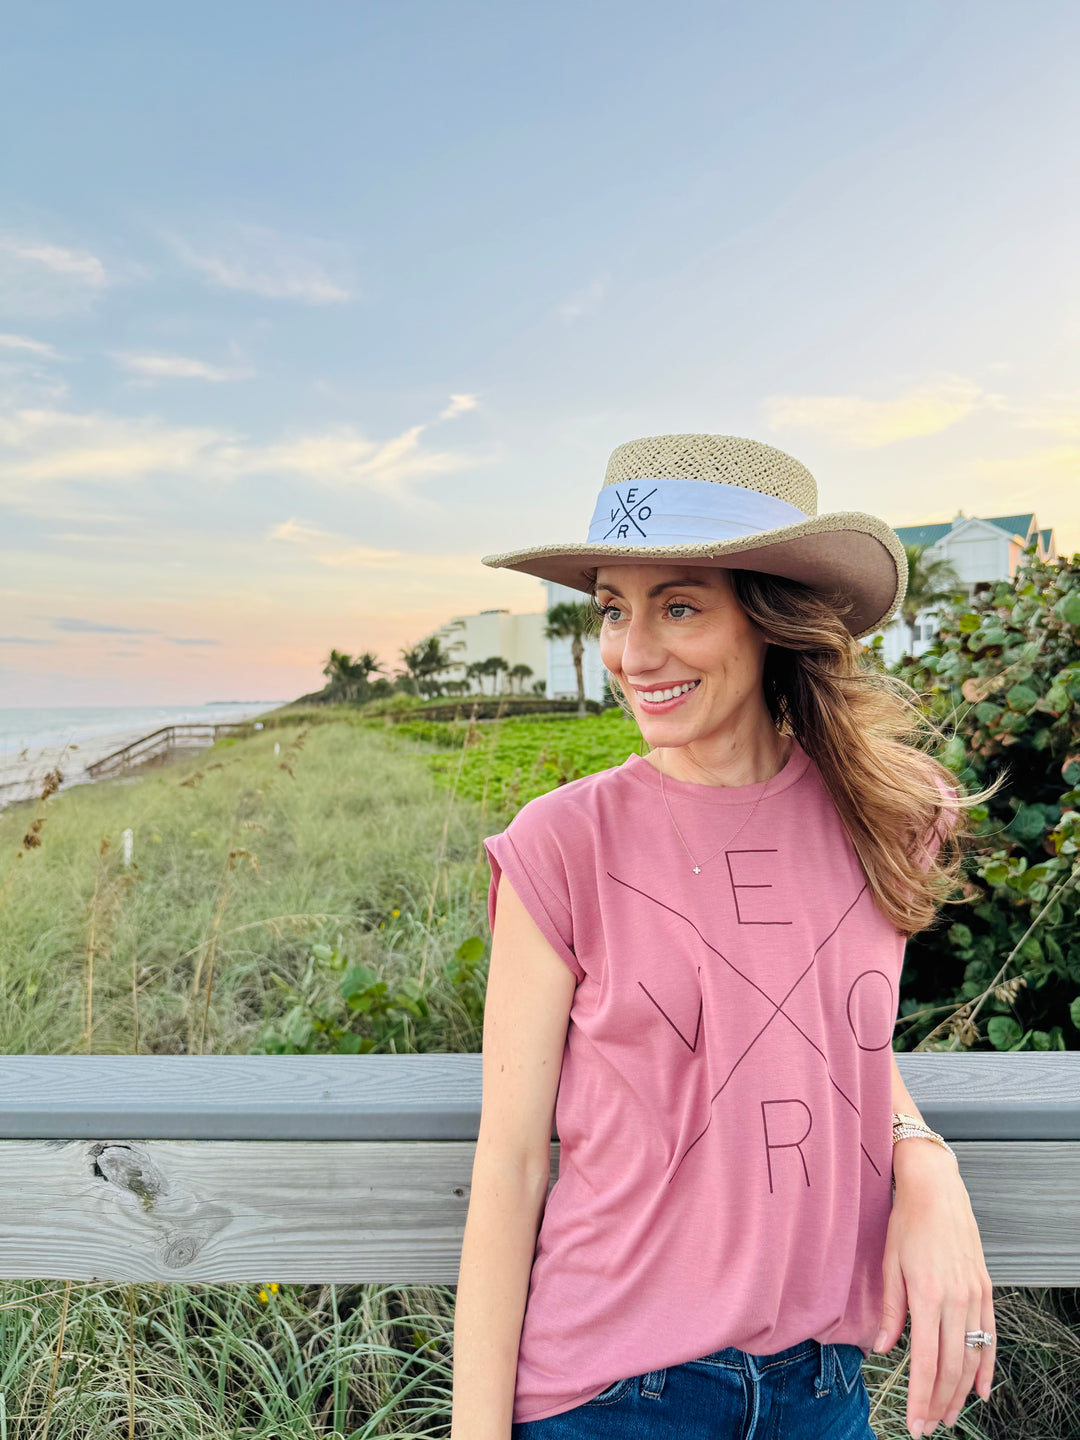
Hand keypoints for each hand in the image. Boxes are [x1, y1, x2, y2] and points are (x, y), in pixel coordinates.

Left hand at [874, 1141, 995, 1436]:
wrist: (937, 1190)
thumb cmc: (907, 1221)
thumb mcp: (889, 1263)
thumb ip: (889, 1310)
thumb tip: (881, 1349)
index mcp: (927, 1295)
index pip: (924, 1360)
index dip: (919, 1396)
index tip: (913, 1423)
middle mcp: (956, 1300)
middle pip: (951, 1366)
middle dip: (939, 1402)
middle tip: (928, 1426)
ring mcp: (975, 1296)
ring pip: (971, 1357)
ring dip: (960, 1391)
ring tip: (949, 1415)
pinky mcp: (986, 1290)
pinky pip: (989, 1337)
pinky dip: (986, 1366)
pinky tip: (981, 1389)